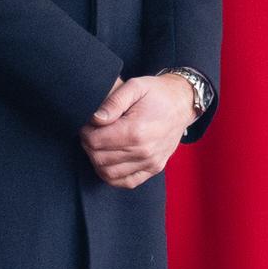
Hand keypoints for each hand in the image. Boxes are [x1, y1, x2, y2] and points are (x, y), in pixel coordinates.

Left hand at [79, 74, 194, 188]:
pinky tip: (109, 161)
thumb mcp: (135, 86)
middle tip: (90, 133)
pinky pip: (126, 182)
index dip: (85, 133)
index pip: (95, 142)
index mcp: (136, 130)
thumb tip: (96, 119)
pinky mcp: (154, 168)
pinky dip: (112, 176)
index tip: (86, 124)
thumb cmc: (157, 93)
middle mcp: (143, 151)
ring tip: (99, 144)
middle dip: (88, 146)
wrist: (182, 102)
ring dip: (97, 161)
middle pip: (99, 159)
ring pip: (109, 174)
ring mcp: (150, 162)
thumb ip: (113, 101)